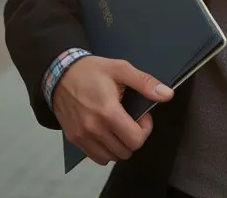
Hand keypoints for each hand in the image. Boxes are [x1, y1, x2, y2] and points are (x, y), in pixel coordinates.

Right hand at [51, 56, 173, 165]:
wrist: (59, 73)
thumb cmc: (90, 70)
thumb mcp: (120, 69)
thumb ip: (145, 83)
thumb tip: (167, 95)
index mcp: (108, 111)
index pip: (136, 140)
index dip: (145, 130)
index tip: (141, 117)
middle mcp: (94, 128)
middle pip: (126, 151)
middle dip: (133, 137)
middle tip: (130, 121)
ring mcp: (82, 136)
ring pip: (112, 157)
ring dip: (120, 146)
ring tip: (117, 127)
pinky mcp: (74, 139)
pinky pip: (96, 157)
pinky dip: (105, 150)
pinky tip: (105, 134)